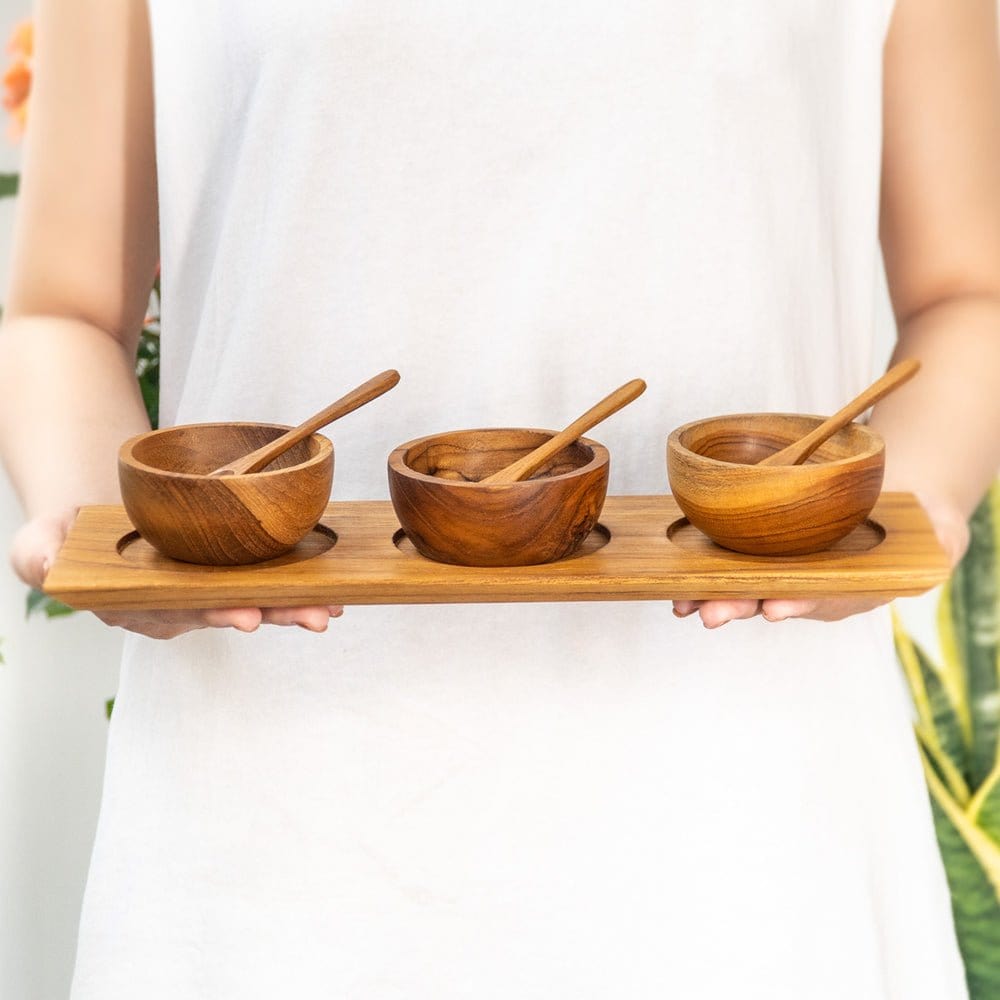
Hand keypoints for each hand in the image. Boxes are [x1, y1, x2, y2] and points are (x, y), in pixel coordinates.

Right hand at [11, 509, 343, 639]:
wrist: (92, 519)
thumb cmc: (67, 537)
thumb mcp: (41, 547)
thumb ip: (39, 558)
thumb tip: (44, 567)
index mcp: (140, 606)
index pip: (182, 613)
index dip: (216, 614)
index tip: (249, 615)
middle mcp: (176, 607)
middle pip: (230, 610)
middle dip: (275, 614)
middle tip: (313, 617)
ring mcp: (201, 592)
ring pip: (253, 600)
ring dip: (294, 605)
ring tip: (331, 608)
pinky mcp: (220, 573)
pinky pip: (260, 579)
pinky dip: (294, 583)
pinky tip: (328, 587)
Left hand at [670, 493, 969, 627]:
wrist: (895, 509)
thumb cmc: (918, 527)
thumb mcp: (939, 535)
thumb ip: (941, 543)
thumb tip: (945, 544)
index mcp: (852, 589)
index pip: (824, 599)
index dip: (798, 604)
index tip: (773, 608)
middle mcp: (814, 586)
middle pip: (773, 600)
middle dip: (740, 607)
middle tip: (710, 614)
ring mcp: (789, 573)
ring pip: (747, 589)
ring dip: (714, 596)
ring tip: (685, 606)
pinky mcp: (768, 552)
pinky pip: (735, 565)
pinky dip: (707, 574)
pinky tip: (680, 581)